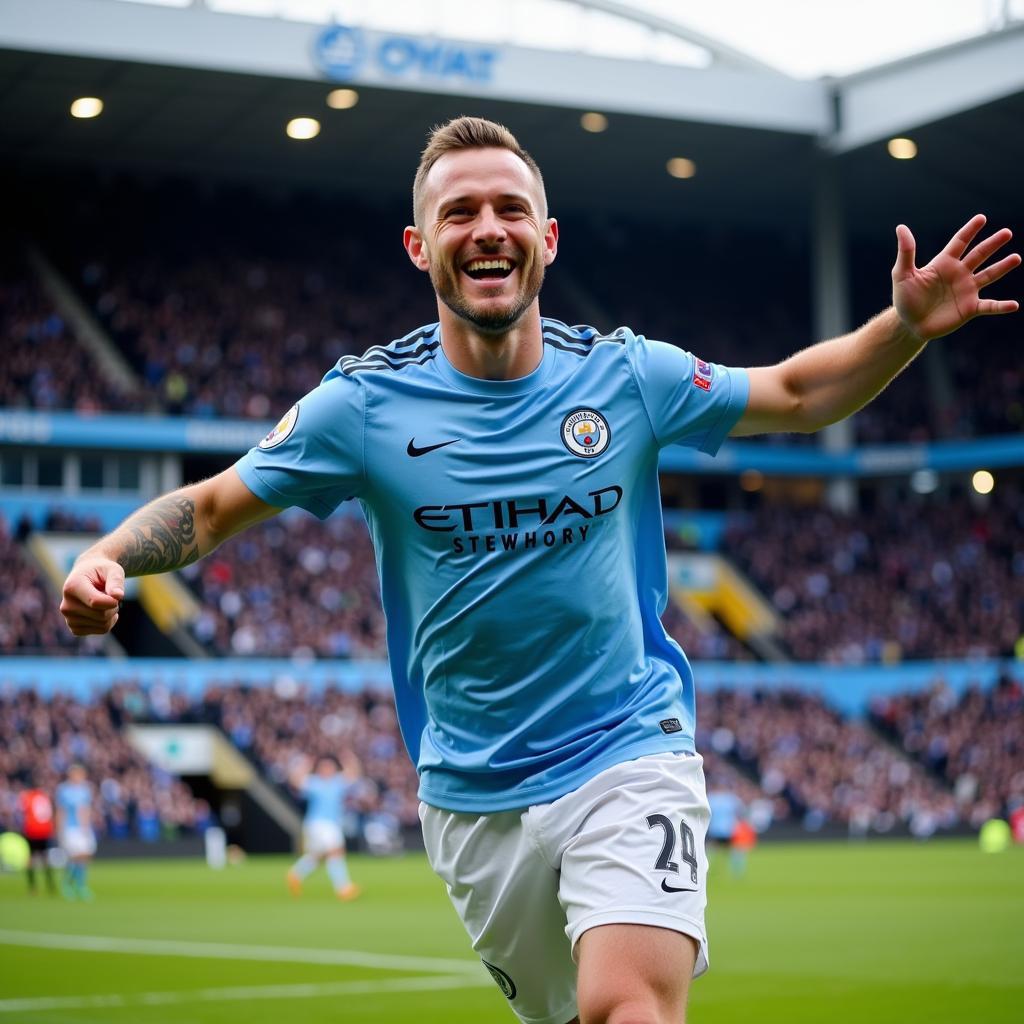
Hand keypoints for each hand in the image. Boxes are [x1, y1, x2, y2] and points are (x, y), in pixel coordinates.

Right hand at [60, 556, 124, 635]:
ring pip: (103, 625)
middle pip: (101, 616)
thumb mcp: (112, 570)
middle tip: (110, 595)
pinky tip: (103, 611)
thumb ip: (116, 581)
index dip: (113, 601)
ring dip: (112, 614)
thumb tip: (118, 596)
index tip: (117, 593)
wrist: (88, 577)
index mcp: (72, 587)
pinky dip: (109, 622)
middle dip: (114, 606)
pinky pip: (101, 630)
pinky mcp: (75, 628)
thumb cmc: (102, 571)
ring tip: (104, 601)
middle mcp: (66, 605)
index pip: (96, 602)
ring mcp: (69, 618)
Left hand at [892, 214, 1019, 341]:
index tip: (981, 218)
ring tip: (1017, 257)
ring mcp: (967, 290)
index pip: (960, 242)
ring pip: (989, 275)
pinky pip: (989, 306)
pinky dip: (1001, 306)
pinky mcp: (969, 308)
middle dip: (993, 244)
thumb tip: (901, 227)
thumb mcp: (902, 274)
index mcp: (944, 263)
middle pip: (979, 255)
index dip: (970, 230)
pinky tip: (1014, 305)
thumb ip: (906, 252)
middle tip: (1007, 233)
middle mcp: (959, 274)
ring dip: (1003, 267)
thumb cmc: (905, 298)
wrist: (909, 325)